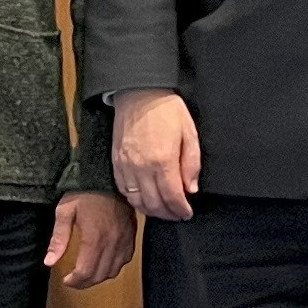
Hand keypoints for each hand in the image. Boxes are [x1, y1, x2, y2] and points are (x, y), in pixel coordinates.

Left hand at [45, 189, 136, 288]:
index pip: (85, 272)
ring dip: (99, 276)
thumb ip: (58, 239)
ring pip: (113, 271)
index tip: (66, 280)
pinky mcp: (131, 236)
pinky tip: (104, 262)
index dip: (74, 281)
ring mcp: (124, 240)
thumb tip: (49, 262)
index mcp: (94, 239)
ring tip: (87, 273)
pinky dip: (113, 267)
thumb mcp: (65, 211)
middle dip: (84, 282)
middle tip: (74, 280)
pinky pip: (125, 260)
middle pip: (99, 275)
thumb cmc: (84, 192)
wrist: (108, 176)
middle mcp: (112, 243)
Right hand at [112, 89, 200, 221]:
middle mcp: (142, 168)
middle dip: (168, 214)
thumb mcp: (189, 133)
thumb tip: (190, 189)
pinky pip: (124, 190)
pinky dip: (135, 200)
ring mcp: (126, 166)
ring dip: (151, 210)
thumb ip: (191, 164)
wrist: (139, 93)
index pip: (173, 197)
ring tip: (162, 210)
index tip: (187, 213)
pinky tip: (144, 199)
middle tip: (177, 215)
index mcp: (163, 161)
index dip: (181, 210)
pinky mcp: (116, 163)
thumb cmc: (166, 110)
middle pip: (154, 204)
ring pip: (137, 201)